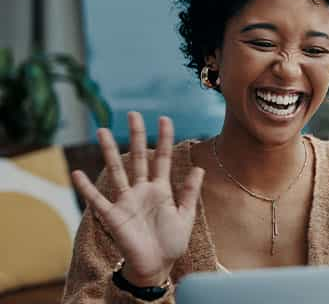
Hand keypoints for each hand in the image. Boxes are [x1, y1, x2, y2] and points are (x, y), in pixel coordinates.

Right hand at [71, 112, 204, 285]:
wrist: (156, 266)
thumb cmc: (171, 242)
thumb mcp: (185, 215)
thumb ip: (190, 192)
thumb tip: (199, 167)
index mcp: (161, 189)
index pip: (162, 158)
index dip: (164, 139)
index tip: (164, 118)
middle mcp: (142, 190)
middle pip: (137, 157)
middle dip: (136, 136)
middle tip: (133, 114)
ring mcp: (126, 201)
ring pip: (116, 171)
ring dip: (108, 152)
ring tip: (102, 131)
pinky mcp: (114, 216)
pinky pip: (98, 200)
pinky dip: (86, 188)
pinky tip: (77, 173)